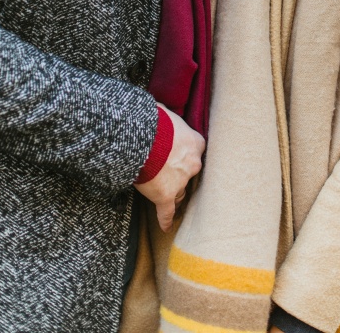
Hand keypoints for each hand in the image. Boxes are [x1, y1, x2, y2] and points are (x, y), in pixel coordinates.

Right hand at [135, 106, 204, 231]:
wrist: (142, 138)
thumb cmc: (154, 121)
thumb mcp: (166, 113)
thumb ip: (169, 120)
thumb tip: (161, 112)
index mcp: (195, 143)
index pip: (197, 151)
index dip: (188, 154)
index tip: (183, 156)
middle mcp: (192, 164)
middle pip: (190, 174)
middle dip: (182, 175)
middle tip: (173, 175)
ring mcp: (180, 182)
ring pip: (179, 192)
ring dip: (174, 193)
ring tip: (167, 197)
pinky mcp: (165, 196)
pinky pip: (166, 212)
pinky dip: (165, 219)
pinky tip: (165, 226)